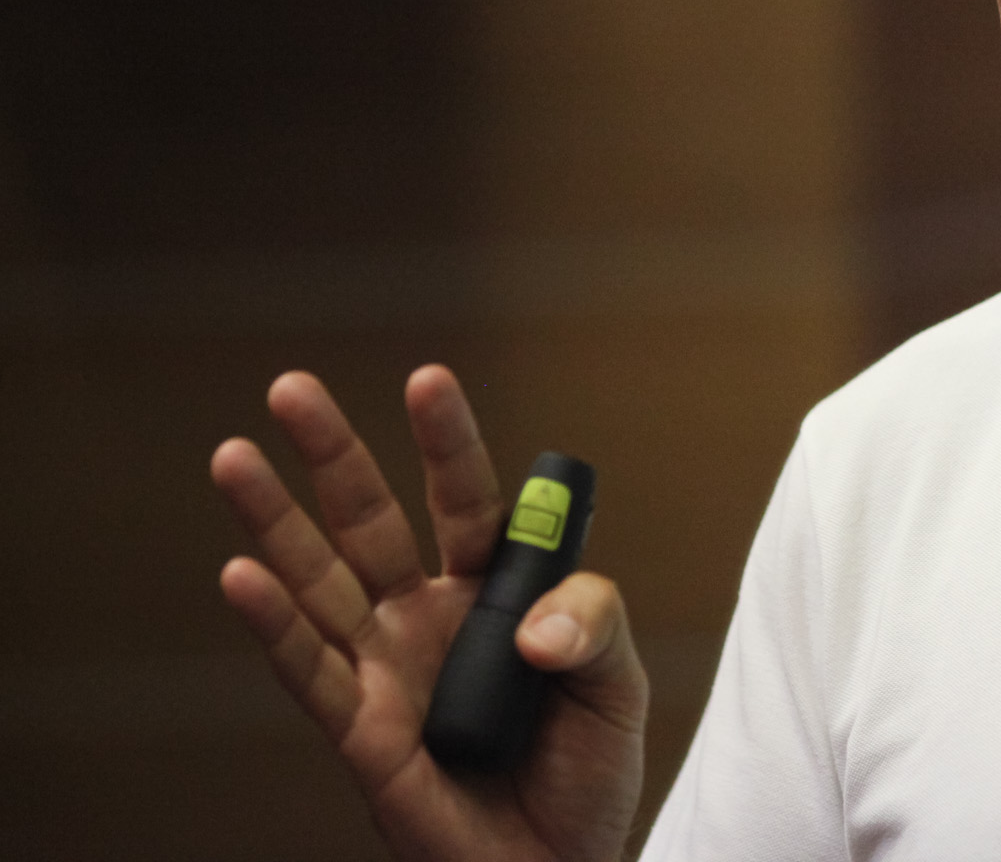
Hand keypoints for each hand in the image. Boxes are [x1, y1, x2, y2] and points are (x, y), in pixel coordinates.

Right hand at [210, 367, 645, 861]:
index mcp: (494, 592)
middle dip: (333, 454)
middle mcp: (428, 616)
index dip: (447, 441)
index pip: (468, 499)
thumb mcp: (618, 685)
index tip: (427, 378)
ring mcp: (386, 668)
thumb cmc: (586, 771)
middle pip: (372, 520)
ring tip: (232, 456)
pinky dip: (272, 622)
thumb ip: (594, 626)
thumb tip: (533, 623)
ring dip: (274, 521)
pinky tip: (239, 573)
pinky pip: (308, 669)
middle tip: (292, 386)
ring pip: (320, 580)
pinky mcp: (359, 731)